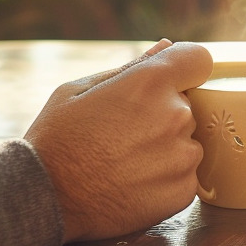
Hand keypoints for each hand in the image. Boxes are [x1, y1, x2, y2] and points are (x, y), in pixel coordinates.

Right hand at [25, 40, 212, 241]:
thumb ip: (130, 68)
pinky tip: (132, 181)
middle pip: (187, 105)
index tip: (168, 81)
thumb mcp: (80, 90)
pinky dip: (165, 178)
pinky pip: (185, 175)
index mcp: (150, 83)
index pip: (198, 60)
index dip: (183, 68)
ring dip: (166, 147)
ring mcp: (182, 157)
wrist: (46, 199)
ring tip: (125, 160)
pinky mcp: (184, 191)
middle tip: (124, 132)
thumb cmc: (56, 139)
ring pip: (187, 142)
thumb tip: (166, 46)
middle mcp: (175, 116)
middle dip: (163, 112)